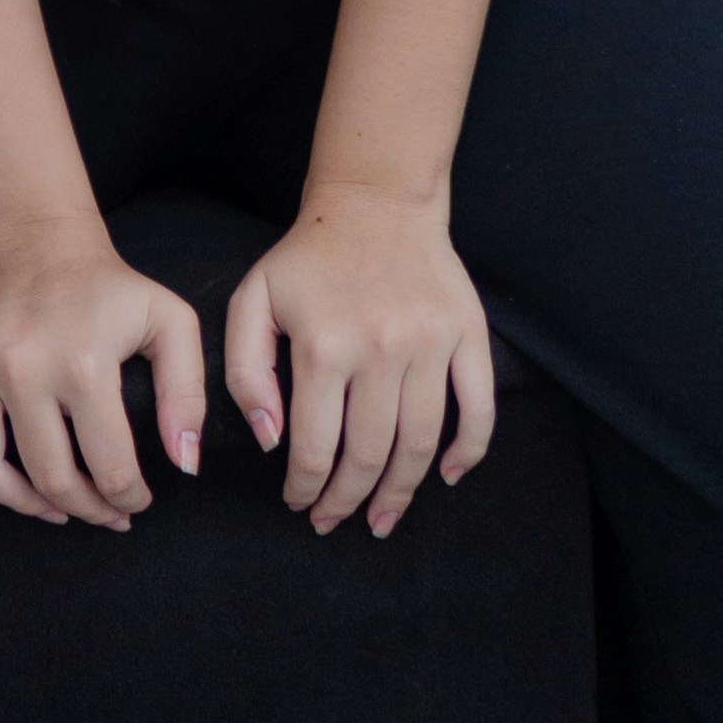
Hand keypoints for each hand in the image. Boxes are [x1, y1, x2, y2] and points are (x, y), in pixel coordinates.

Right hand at [0, 224, 207, 530]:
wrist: (39, 234)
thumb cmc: (108, 287)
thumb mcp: (169, 323)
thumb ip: (187, 394)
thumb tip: (182, 465)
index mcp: (84, 364)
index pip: (109, 467)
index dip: (127, 498)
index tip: (134, 501)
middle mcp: (22, 365)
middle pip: (46, 477)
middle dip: (81, 509)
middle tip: (98, 512)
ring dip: (17, 502)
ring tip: (47, 507)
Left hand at [223, 186, 493, 537]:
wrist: (374, 201)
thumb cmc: (308, 257)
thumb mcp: (253, 300)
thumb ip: (243, 371)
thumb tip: (270, 439)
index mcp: (324, 346)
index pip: (316, 448)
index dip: (307, 489)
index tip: (300, 505)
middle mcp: (381, 349)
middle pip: (370, 456)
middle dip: (348, 500)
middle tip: (335, 521)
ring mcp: (430, 343)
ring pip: (421, 443)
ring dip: (402, 492)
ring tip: (382, 518)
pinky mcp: (467, 334)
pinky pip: (479, 408)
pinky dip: (469, 451)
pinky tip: (448, 475)